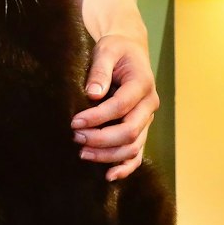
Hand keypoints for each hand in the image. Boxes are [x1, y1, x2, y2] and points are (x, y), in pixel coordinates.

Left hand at [72, 32, 158, 180]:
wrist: (129, 51)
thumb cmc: (116, 49)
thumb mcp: (107, 50)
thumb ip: (100, 70)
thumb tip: (92, 93)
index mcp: (142, 84)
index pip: (121, 106)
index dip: (98, 117)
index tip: (75, 122)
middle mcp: (148, 105)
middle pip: (129, 131)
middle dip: (101, 139)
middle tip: (76, 137)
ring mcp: (147, 120)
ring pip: (133, 146)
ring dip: (108, 154)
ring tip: (82, 153)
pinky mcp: (141, 129)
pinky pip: (137, 154)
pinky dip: (126, 167)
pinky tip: (109, 175)